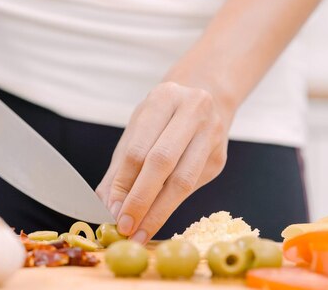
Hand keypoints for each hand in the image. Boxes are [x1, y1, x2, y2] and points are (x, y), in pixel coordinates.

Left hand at [96, 82, 230, 243]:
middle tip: (126, 226)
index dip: (124, 182)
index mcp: (164, 98)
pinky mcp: (220, 157)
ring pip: (183, 179)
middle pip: (163, 162)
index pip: (139, 148)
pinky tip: (157, 216)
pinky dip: (172, 204)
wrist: (205, 97)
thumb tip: (108, 206)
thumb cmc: (162, 118)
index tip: (113, 210)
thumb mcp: (137, 130)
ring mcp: (211, 134)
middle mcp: (192, 111)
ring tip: (140, 230)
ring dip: (158, 210)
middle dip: (141, 199)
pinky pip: (193, 186)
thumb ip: (120, 167)